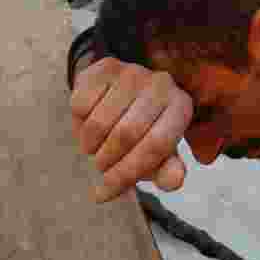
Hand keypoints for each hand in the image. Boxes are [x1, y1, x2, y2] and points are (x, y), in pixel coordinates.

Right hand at [70, 57, 193, 202]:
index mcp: (181, 107)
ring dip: (90, 145)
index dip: (127, 173)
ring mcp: (134, 72)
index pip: (155, 145)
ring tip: (94, 148)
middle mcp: (162, 84)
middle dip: (106, 161)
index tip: (105, 192)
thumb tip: (173, 181)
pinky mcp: (106, 67)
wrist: (120, 96)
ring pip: (100, 122)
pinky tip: (87, 124)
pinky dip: (78, 124)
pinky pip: (81, 104)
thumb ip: (167, 171)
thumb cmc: (143, 132)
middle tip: (100, 167)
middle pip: (126, 134)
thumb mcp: (157, 155)